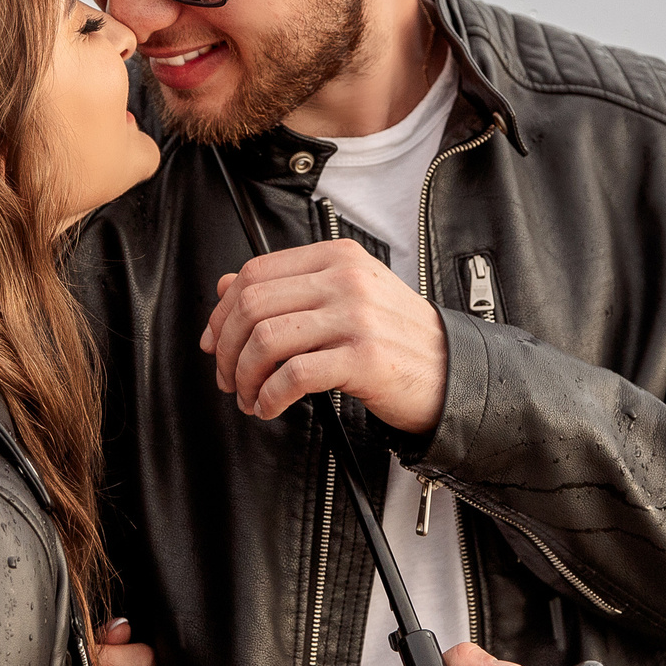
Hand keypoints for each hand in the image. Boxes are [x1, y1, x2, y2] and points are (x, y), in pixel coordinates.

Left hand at [198, 238, 447, 430]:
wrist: (451, 371)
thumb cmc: (395, 338)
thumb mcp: (344, 297)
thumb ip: (287, 287)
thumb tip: (224, 286)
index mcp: (337, 258)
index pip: (255, 273)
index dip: (222, 312)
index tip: (214, 342)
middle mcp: (346, 281)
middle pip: (253, 306)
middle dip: (227, 349)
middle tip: (228, 377)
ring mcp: (356, 317)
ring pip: (266, 340)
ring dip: (245, 377)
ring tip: (249, 397)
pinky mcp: (364, 358)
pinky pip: (294, 376)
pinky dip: (270, 397)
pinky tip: (270, 407)